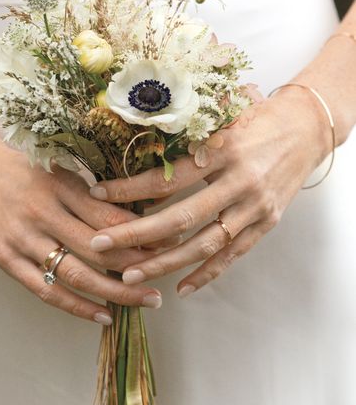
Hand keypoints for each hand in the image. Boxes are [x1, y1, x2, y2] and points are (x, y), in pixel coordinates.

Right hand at [0, 141, 166, 325]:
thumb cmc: (19, 168)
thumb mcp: (56, 172)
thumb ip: (88, 193)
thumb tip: (132, 215)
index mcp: (60, 186)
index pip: (109, 215)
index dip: (142, 231)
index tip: (169, 241)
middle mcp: (43, 213)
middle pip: (99, 247)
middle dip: (137, 264)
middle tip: (165, 275)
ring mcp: (23, 239)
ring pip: (77, 273)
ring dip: (115, 291)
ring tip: (145, 301)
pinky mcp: (6, 259)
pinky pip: (46, 290)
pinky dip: (76, 306)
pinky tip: (103, 315)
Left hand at [87, 86, 329, 295]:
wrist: (306, 128)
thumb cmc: (259, 117)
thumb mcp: (223, 116)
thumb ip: (187, 131)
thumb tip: (136, 138)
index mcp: (223, 151)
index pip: (167, 178)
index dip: (129, 188)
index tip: (97, 194)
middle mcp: (239, 182)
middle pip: (181, 217)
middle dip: (136, 234)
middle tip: (100, 245)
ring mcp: (255, 207)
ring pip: (204, 244)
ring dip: (165, 263)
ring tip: (130, 275)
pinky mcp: (266, 224)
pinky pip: (233, 255)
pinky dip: (207, 274)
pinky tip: (181, 288)